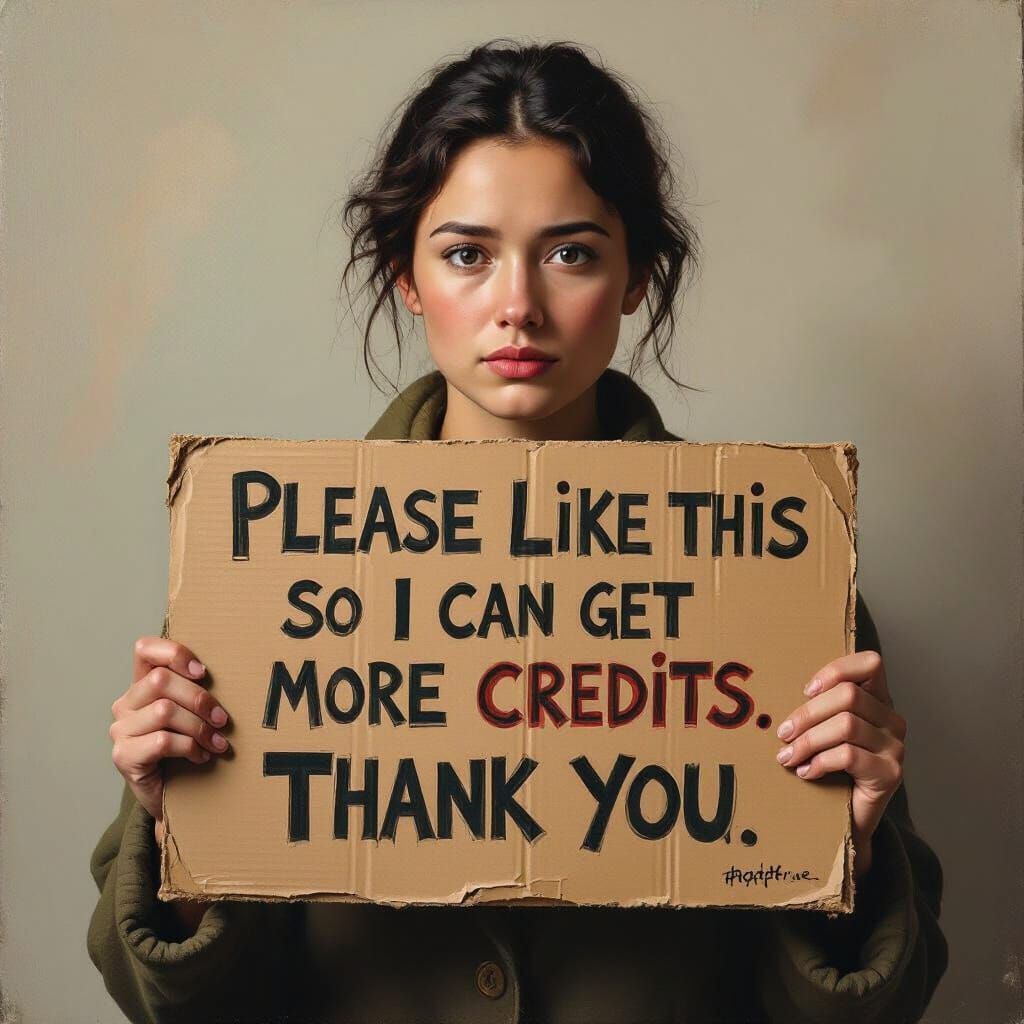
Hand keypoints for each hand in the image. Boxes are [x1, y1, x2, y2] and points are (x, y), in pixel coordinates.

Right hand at [110, 636, 230, 823]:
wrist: (173, 798)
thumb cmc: (187, 749)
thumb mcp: (193, 714)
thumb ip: (197, 691)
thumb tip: (235, 671)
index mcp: (142, 686)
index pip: (145, 649)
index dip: (175, 653)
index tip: (203, 672)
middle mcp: (126, 705)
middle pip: (161, 681)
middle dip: (199, 698)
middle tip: (222, 719)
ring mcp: (121, 731)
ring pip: (164, 711)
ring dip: (198, 727)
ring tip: (216, 742)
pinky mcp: (124, 756)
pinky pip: (162, 741)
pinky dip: (189, 747)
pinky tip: (201, 756)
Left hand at [775, 650, 905, 879]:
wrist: (848, 819)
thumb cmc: (831, 768)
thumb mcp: (823, 730)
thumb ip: (817, 709)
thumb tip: (773, 696)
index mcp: (877, 700)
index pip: (870, 664)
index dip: (836, 670)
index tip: (806, 690)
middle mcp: (892, 720)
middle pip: (849, 696)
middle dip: (808, 714)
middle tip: (782, 734)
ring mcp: (895, 747)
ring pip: (846, 726)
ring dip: (808, 741)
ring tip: (788, 756)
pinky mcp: (891, 774)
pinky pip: (849, 756)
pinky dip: (819, 762)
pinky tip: (806, 772)